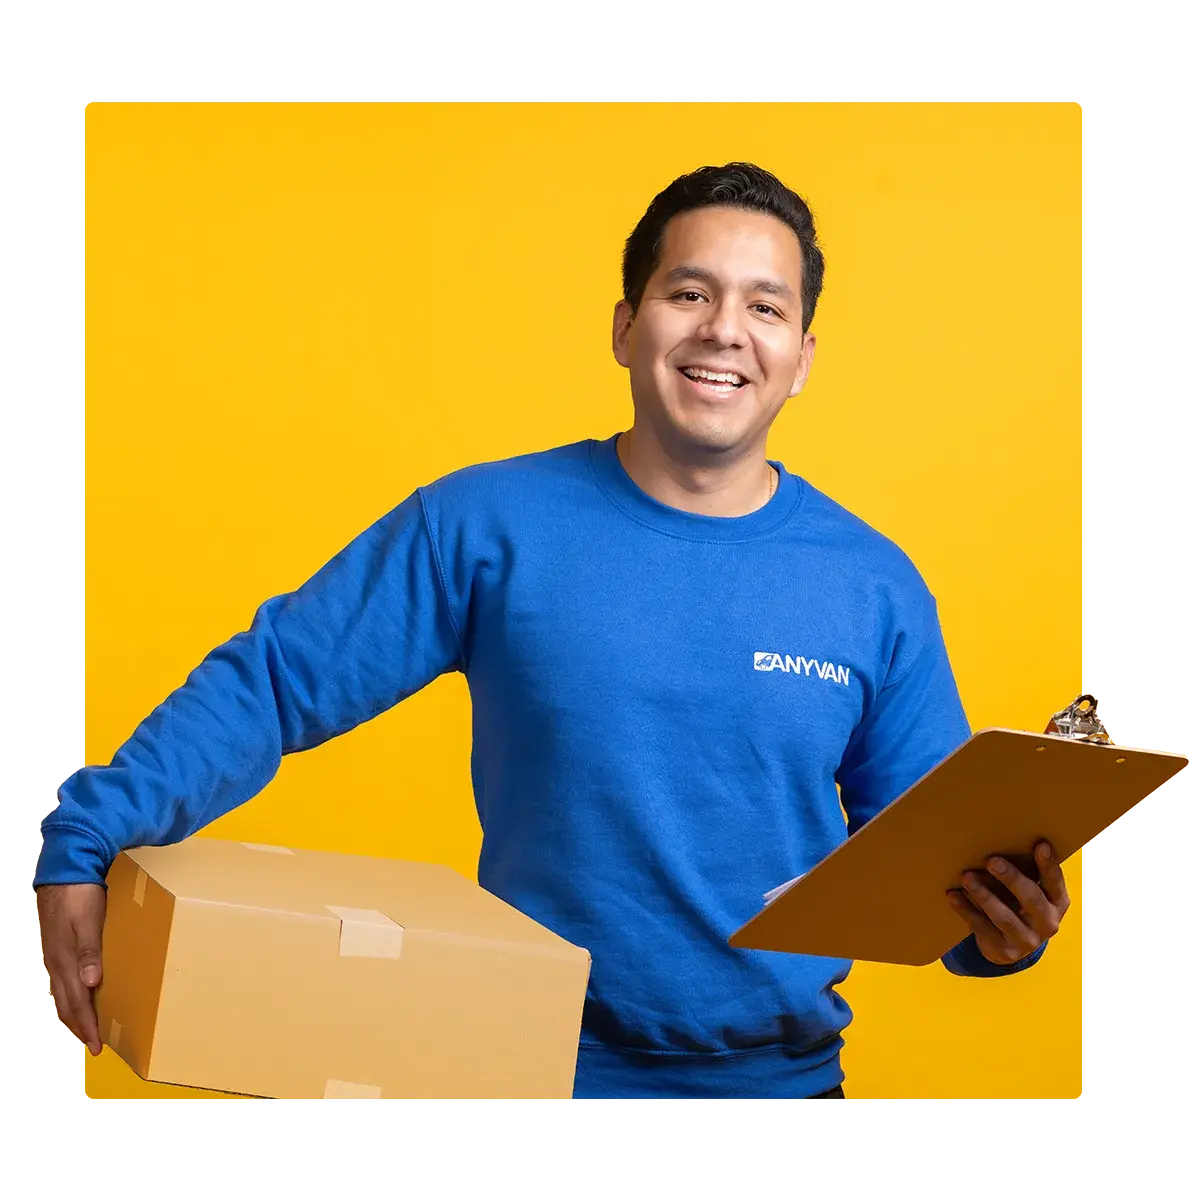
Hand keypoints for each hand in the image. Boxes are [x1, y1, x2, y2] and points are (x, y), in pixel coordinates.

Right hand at [37, 883, 106, 1055]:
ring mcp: (55, 954)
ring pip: (62, 992)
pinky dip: (67, 994)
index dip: (86, 1024)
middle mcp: (57, 961)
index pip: (76, 1002)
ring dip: (73, 1012)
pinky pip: (61, 979)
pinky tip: (72, 994)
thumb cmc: (79, 894)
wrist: (64, 869)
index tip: (96, 1045)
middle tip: (93, 1045)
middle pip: (67, 1002)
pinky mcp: (58, 945)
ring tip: (82, 1028)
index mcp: (65, 960)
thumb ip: (89, 952)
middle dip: (80, 1025)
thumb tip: (91, 984)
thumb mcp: (88, 921)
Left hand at [946, 841, 1068, 965]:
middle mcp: (1048, 923)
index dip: (1049, 865)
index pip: (1055, 882)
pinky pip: (982, 928)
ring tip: (967, 877)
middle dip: (1011, 878)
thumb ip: (1026, 872)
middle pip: (1031, 899)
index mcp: (1058, 903)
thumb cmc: (1019, 904)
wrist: (1009, 945)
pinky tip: (953, 895)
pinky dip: (966, 910)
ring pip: (1004, 917)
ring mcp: (1027, 940)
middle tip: (992, 861)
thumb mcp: (1029, 891)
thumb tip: (1001, 839)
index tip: (1040, 845)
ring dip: (984, 895)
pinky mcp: (1004, 951)